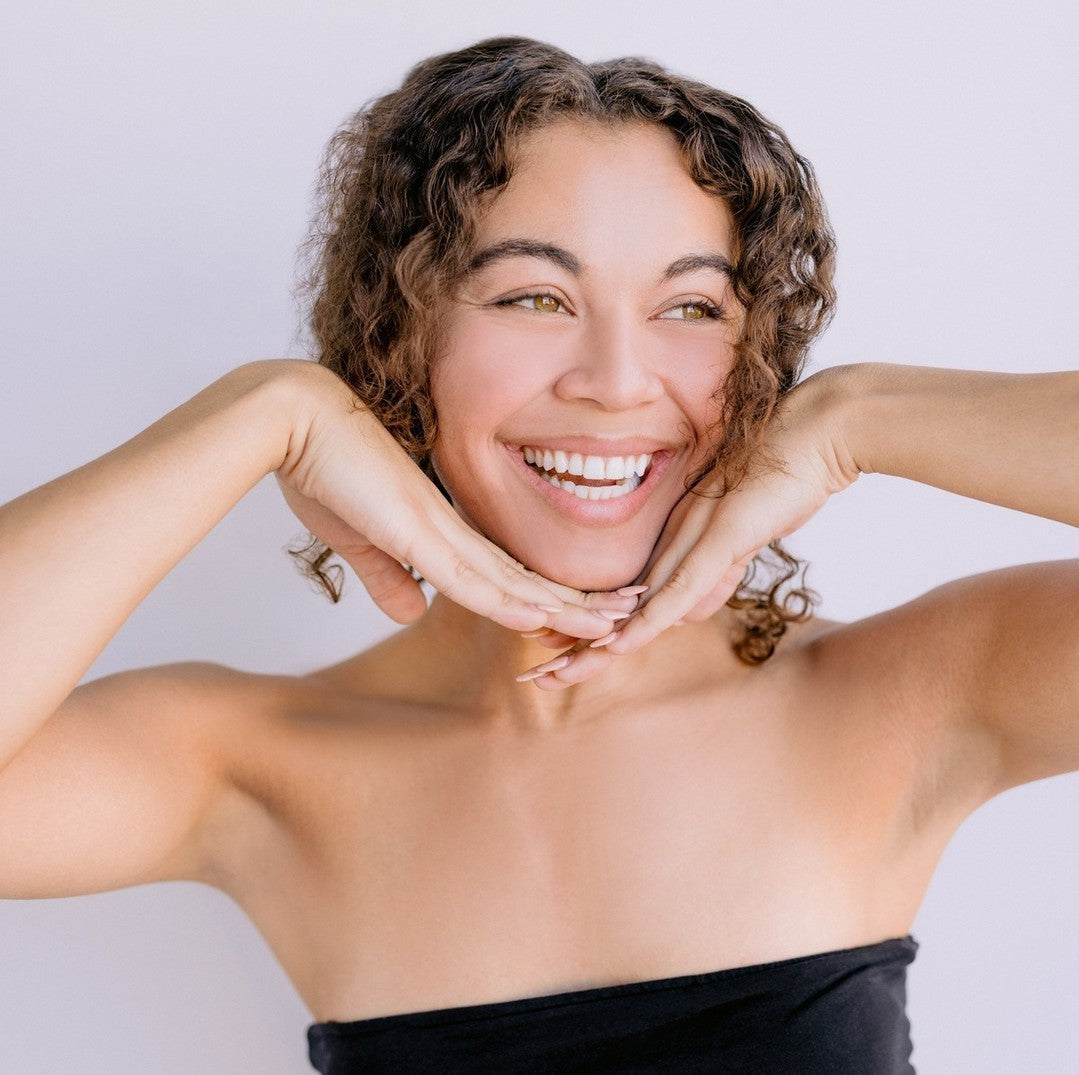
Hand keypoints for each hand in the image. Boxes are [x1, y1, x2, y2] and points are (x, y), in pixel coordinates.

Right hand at [275, 366, 635, 636]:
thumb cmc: (320, 468)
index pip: (505, 574)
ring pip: (513, 579)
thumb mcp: (356, 539)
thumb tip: (411, 614)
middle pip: (526, 576)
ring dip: (563, 607)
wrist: (292, 417)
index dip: (543, 601)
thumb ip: (388, 575)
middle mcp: (452, 526)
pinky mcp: (414, 526)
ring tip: (615, 626)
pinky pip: (468, 573)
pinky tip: (539, 617)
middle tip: (627, 618)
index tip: (578, 619)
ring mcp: (438, 525)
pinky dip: (505, 599)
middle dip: (576, 602)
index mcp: (442, 528)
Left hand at [517, 370, 858, 685]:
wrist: (815, 435)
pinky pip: (675, 589)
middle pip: (616, 608)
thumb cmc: (780, 484)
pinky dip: (645, 621)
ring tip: (556, 672)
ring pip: (636, 606)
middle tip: (536, 676)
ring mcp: (692, 539)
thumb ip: (711, 572)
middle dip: (576, 647)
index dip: (592, 634)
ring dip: (595, 644)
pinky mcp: (719, 539)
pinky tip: (616, 643)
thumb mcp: (738, 540)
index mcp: (673, 546)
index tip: (559, 660)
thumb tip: (686, 612)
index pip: (626, 603)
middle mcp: (672, 543)